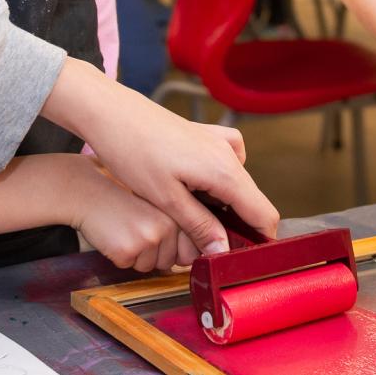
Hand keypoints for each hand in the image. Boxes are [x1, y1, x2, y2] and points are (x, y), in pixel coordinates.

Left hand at [44, 61, 278, 253]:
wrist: (111, 112)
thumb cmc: (133, 153)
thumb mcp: (166, 199)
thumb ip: (199, 226)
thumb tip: (224, 252)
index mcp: (225, 172)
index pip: (264, 215)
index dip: (259, 242)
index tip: (240, 261)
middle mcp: (230, 154)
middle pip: (253, 202)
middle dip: (239, 229)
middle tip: (208, 250)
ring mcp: (220, 141)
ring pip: (240, 186)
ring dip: (227, 209)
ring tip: (195, 225)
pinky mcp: (207, 135)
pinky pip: (228, 164)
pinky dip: (220, 184)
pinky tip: (197, 189)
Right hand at [70, 162, 197, 272]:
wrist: (90, 193)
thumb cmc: (124, 202)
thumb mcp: (158, 207)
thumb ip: (179, 229)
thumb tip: (190, 260)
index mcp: (178, 213)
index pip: (192, 250)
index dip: (177, 250)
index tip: (159, 235)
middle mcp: (168, 226)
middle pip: (172, 261)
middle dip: (156, 254)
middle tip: (138, 229)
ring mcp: (148, 238)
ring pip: (152, 267)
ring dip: (138, 256)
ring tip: (127, 231)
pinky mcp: (128, 250)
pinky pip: (131, 267)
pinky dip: (121, 257)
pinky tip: (115, 236)